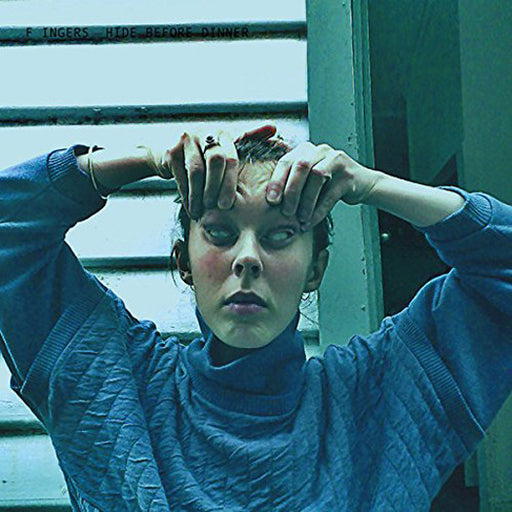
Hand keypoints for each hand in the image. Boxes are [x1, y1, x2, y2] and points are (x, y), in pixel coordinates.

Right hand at [161, 124, 276, 218]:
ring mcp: (186, 140)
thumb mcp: (226, 144)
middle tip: (219, 208)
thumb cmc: (204, 152)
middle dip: (217, 188)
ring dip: (200, 195)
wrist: (167, 151)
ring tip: (201, 212)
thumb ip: (249, 136)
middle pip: (215, 161)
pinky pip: (181, 177)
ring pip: (196, 171)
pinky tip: (191, 209)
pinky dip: (187, 196)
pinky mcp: (171, 151)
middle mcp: (204, 132)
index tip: (230, 204)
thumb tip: (274, 126)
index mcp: (222, 133)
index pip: (231, 157)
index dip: (231, 182)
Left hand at [265, 141, 382, 229]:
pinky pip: (330, 194)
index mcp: (306, 150)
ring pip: (317, 177)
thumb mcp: (307, 180)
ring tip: (300, 219)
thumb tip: (269, 201)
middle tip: (285, 211)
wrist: (361, 184)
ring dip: (306, 202)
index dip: (277, 181)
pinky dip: (318, 210)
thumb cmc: (328, 184)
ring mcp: (336, 160)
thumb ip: (291, 182)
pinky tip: (311, 221)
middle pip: (301, 166)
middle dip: (291, 191)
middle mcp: (321, 150)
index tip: (271, 200)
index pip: (286, 161)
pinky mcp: (348, 175)